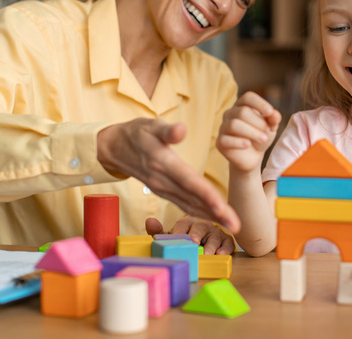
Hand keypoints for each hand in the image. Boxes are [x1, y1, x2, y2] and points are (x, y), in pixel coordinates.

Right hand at [97, 118, 239, 232]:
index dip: (207, 195)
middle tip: (237, 226)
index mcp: (164, 163)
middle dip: (216, 213)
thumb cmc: (136, 133)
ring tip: (232, 226)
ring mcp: (163, 189)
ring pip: (190, 206)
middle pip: (193, 199)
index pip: (189, 182)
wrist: (114, 148)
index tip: (223, 207)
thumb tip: (182, 129)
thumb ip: (167, 130)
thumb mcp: (150, 125)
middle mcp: (163, 181)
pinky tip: (215, 217)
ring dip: (211, 216)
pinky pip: (184, 205)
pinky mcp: (163, 192)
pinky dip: (200, 213)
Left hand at [145, 216, 234, 254]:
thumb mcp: (171, 238)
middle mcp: (203, 225)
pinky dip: (226, 248)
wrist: (201, 245)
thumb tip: (149, 221)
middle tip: (194, 243)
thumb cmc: (184, 241)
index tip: (177, 236)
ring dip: (212, 244)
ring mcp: (216, 232)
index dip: (180, 230)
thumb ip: (159, 232)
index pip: (183, 223)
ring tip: (208, 253)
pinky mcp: (226, 240)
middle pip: (200, 227)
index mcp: (188, 223)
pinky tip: (221, 254)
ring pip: (215, 235)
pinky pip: (228, 242)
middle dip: (197, 234)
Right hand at [216, 92, 280, 172]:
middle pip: (242, 112)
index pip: (248, 97)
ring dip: (252, 132)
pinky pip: (226, 139)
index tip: (270, 113)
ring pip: (234, 124)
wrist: (252, 157)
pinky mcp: (220, 142)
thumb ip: (273, 119)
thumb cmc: (260, 137)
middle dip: (258, 123)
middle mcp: (230, 113)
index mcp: (242, 105)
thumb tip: (274, 114)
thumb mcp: (270, 127)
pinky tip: (247, 145)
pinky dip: (239, 142)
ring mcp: (223, 127)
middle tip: (267, 132)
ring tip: (263, 139)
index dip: (259, 103)